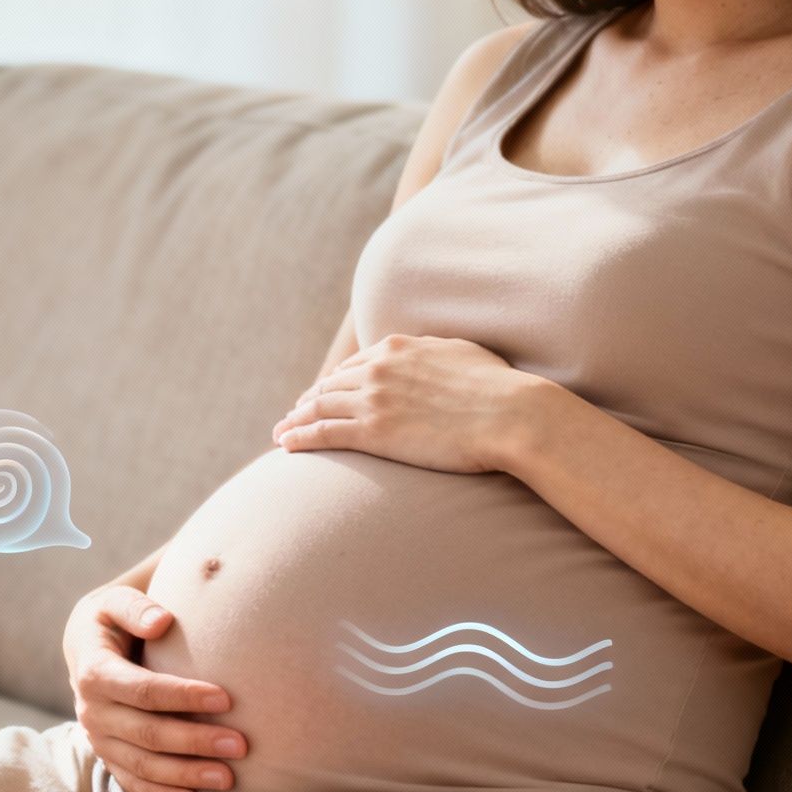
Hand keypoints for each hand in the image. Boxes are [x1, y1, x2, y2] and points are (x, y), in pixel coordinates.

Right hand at [61, 585, 248, 791]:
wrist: (87, 646)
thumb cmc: (113, 620)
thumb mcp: (115, 602)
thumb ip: (135, 607)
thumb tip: (162, 622)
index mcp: (94, 672)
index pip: (143, 690)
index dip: (183, 696)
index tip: (226, 697)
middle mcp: (92, 712)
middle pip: (147, 733)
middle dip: (195, 741)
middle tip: (241, 745)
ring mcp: (98, 739)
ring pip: (142, 766)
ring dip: (185, 775)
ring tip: (229, 778)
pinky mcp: (108, 757)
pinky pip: (133, 783)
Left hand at [269, 333, 542, 473]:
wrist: (509, 415)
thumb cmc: (498, 388)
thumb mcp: (463, 354)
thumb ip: (435, 353)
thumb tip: (428, 355)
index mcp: (399, 347)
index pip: (356, 364)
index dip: (337, 380)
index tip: (326, 391)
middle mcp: (378, 368)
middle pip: (331, 385)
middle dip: (309, 399)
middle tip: (294, 413)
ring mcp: (372, 399)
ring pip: (319, 407)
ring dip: (296, 419)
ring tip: (282, 432)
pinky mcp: (372, 431)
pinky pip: (323, 432)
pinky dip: (300, 437)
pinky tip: (285, 444)